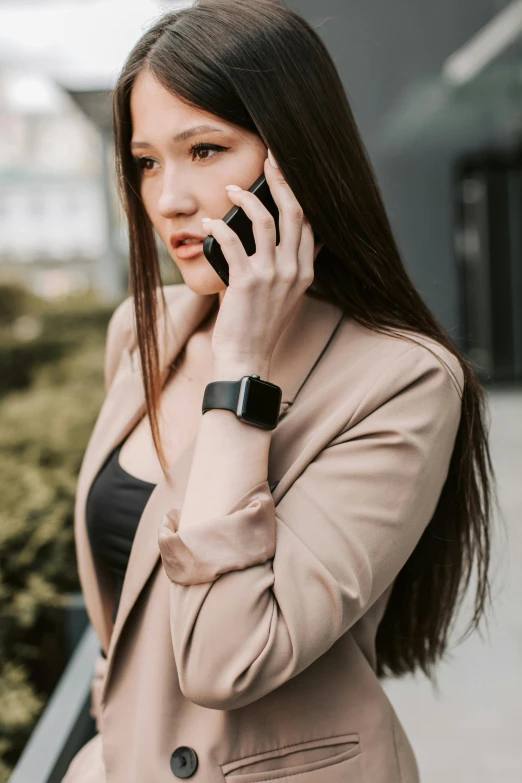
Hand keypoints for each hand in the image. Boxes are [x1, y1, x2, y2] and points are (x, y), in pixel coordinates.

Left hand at [202, 150, 322, 368]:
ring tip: (232, 189)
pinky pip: (233, 241)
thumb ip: (288, 266)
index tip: (285, 173)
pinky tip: (209, 223)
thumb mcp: (285, 295)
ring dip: (246, 198)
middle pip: (294, 212)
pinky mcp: (247, 282)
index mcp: (305, 271)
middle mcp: (293, 270)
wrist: (247, 356)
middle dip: (281, 181)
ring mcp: (272, 275)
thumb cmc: (259, 324)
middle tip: (269, 160)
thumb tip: (280, 237)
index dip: (297, 193)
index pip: (309, 223)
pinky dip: (219, 227)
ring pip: (266, 220)